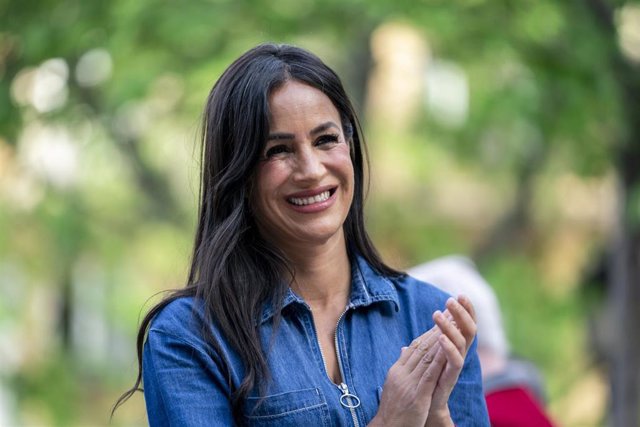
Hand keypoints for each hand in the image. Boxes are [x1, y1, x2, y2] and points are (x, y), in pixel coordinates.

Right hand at [369, 327, 446, 425]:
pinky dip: (438, 360)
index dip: (428, 332)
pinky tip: (447, 350)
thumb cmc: (392, 411)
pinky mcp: (417, 396)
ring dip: (441, 340)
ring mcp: (408, 384)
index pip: (414, 347)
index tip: (440, 320)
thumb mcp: (395, 386)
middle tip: (449, 315)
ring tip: (452, 326)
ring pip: (426, 357)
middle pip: (421, 347)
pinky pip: (429, 375)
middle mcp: (401, 374)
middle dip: (436, 330)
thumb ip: (402, 367)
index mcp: (396, 371)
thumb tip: (405, 349)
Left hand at [425, 295, 476, 425]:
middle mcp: (459, 355)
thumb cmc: (427, 382)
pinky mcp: (450, 378)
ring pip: (462, 343)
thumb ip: (428, 343)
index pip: (463, 325)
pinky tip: (440, 337)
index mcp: (454, 347)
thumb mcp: (426, 358)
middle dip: (461, 313)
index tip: (460, 294)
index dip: (465, 310)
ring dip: (450, 327)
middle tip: (451, 299)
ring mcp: (456, 366)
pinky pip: (455, 362)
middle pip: (468, 330)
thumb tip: (423, 331)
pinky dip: (449, 348)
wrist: (424, 408)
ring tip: (437, 314)